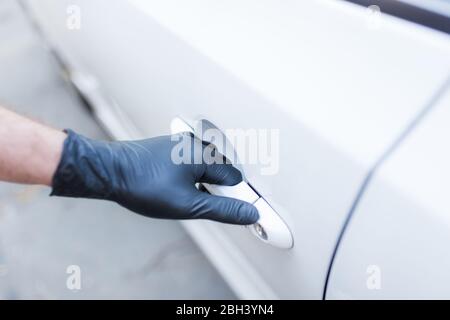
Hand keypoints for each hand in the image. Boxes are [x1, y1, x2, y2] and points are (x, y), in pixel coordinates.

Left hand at [51, 130, 258, 224]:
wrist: (108, 170)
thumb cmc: (142, 185)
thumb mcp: (187, 205)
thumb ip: (222, 210)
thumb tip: (248, 214)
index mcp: (204, 155)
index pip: (235, 178)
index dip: (233, 197)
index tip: (229, 211)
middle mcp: (195, 144)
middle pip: (222, 171)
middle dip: (217, 190)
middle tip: (198, 204)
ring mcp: (182, 143)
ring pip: (206, 167)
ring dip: (203, 184)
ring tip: (182, 196)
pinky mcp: (171, 147)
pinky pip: (192, 162)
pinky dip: (191, 177)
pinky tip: (174, 188)